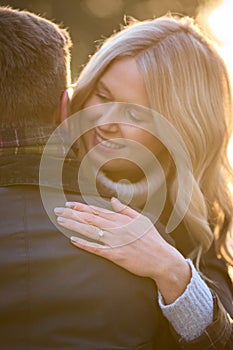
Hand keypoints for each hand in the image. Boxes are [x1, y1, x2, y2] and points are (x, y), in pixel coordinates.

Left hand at [54, 197, 190, 303]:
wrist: (161, 259)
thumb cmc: (152, 239)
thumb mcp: (141, 219)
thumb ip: (125, 209)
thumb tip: (112, 200)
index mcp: (121, 219)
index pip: (97, 211)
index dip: (81, 207)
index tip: (69, 204)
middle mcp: (115, 228)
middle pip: (89, 219)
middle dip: (72, 213)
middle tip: (57, 210)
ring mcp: (114, 242)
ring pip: (90, 231)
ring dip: (74, 225)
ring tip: (61, 221)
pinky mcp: (114, 255)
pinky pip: (96, 248)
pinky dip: (84, 243)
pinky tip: (72, 239)